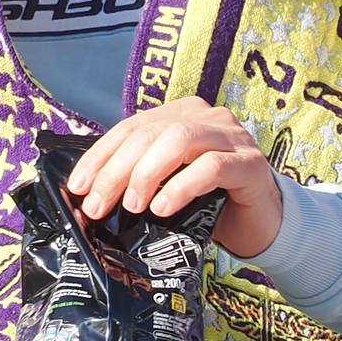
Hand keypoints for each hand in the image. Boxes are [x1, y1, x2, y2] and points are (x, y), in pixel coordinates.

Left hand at [66, 96, 284, 260]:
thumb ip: (139, 178)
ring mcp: (232, 137)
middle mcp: (207, 117)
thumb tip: (90, 193)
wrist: (263, 225)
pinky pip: (211, 166)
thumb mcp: (168, 186)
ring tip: (132, 205)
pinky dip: (181, 186)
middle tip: (97, 205)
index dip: (100, 155)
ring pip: (179, 140)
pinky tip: (163, 208)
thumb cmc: (211, 204)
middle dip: (116, 169)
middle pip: (150, 133)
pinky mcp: (250, 164)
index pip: (131, 127)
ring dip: (147, 173)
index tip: (78, 186)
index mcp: (182, 115)